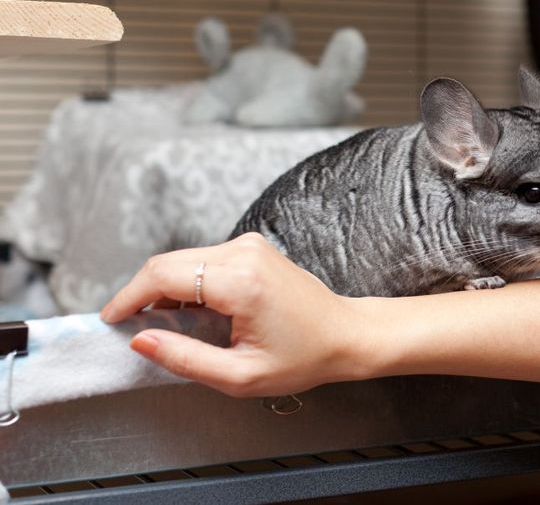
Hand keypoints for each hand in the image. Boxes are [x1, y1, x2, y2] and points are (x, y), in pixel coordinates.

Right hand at [101, 233, 375, 396]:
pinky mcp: (252, 248)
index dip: (128, 297)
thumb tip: (140, 340)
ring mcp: (249, 245)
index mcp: (241, 281)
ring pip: (183, 260)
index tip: (111, 320)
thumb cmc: (304, 358)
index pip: (162, 275)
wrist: (346, 335)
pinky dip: (187, 284)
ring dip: (165, 290)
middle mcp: (243, 252)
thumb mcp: (240, 375)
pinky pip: (203, 260)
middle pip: (168, 263)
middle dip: (142, 294)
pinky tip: (192, 314)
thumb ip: (185, 359)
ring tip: (168, 328)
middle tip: (133, 328)